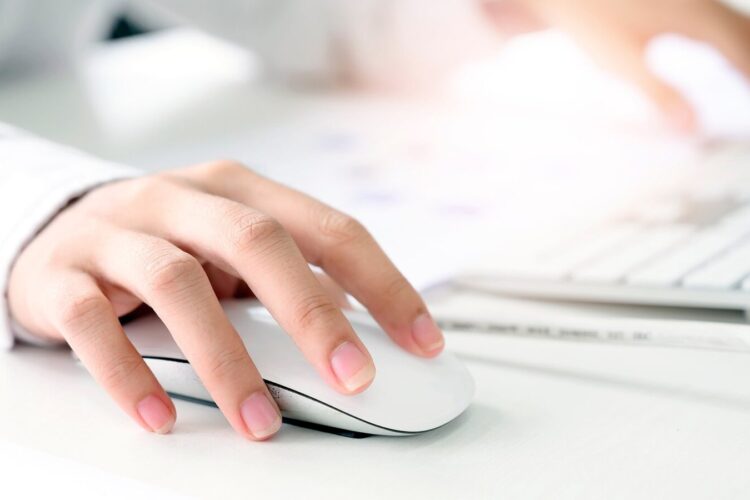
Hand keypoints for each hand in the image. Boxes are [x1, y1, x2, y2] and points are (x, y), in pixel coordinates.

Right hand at [8, 161, 444, 438]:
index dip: (381, 283)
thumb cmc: (168, 242)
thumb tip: (359, 327)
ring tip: (260, 422)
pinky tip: (160, 418)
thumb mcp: (232, 249)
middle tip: (354, 378)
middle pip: (257, 242)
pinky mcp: (61, 275)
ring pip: (176, 282)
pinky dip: (128, 375)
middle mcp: (181, 199)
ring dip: (226, 359)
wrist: (56, 231)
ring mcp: (118, 232)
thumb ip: (291, 277)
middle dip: (312, 313)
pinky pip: (92, 324)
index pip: (327, 229)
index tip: (422, 340)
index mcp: (239, 190)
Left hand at [484, 0, 749, 130]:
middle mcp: (701, 5)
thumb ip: (661, 95)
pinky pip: (716, 18)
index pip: (743, 54)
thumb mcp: (625, 63)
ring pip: (733, 24)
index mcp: (699, 22)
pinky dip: (728, 37)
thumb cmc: (593, 18)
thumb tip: (692, 128)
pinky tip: (714, 48)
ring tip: (744, 74)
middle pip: (745, 35)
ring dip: (744, 48)